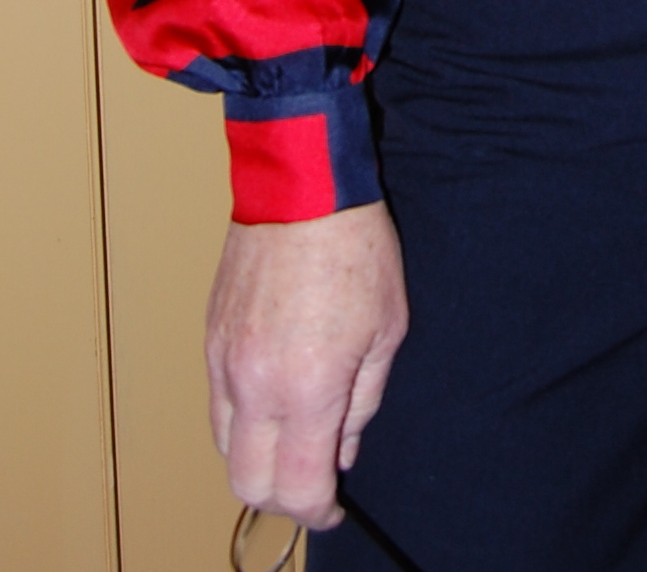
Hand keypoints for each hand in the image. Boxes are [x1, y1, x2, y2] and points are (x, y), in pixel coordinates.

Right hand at [205, 200, 408, 529]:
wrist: (301, 186)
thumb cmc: (354, 247)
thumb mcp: (386, 329)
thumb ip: (363, 401)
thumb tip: (342, 448)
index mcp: (306, 387)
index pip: (299, 486)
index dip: (319, 511)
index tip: (333, 507)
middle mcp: (255, 384)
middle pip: (248, 483)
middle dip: (281, 496)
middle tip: (312, 481)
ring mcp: (223, 361)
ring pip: (225, 447)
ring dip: (256, 458)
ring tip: (293, 436)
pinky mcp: (209, 337)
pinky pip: (216, 404)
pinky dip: (240, 419)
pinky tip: (272, 397)